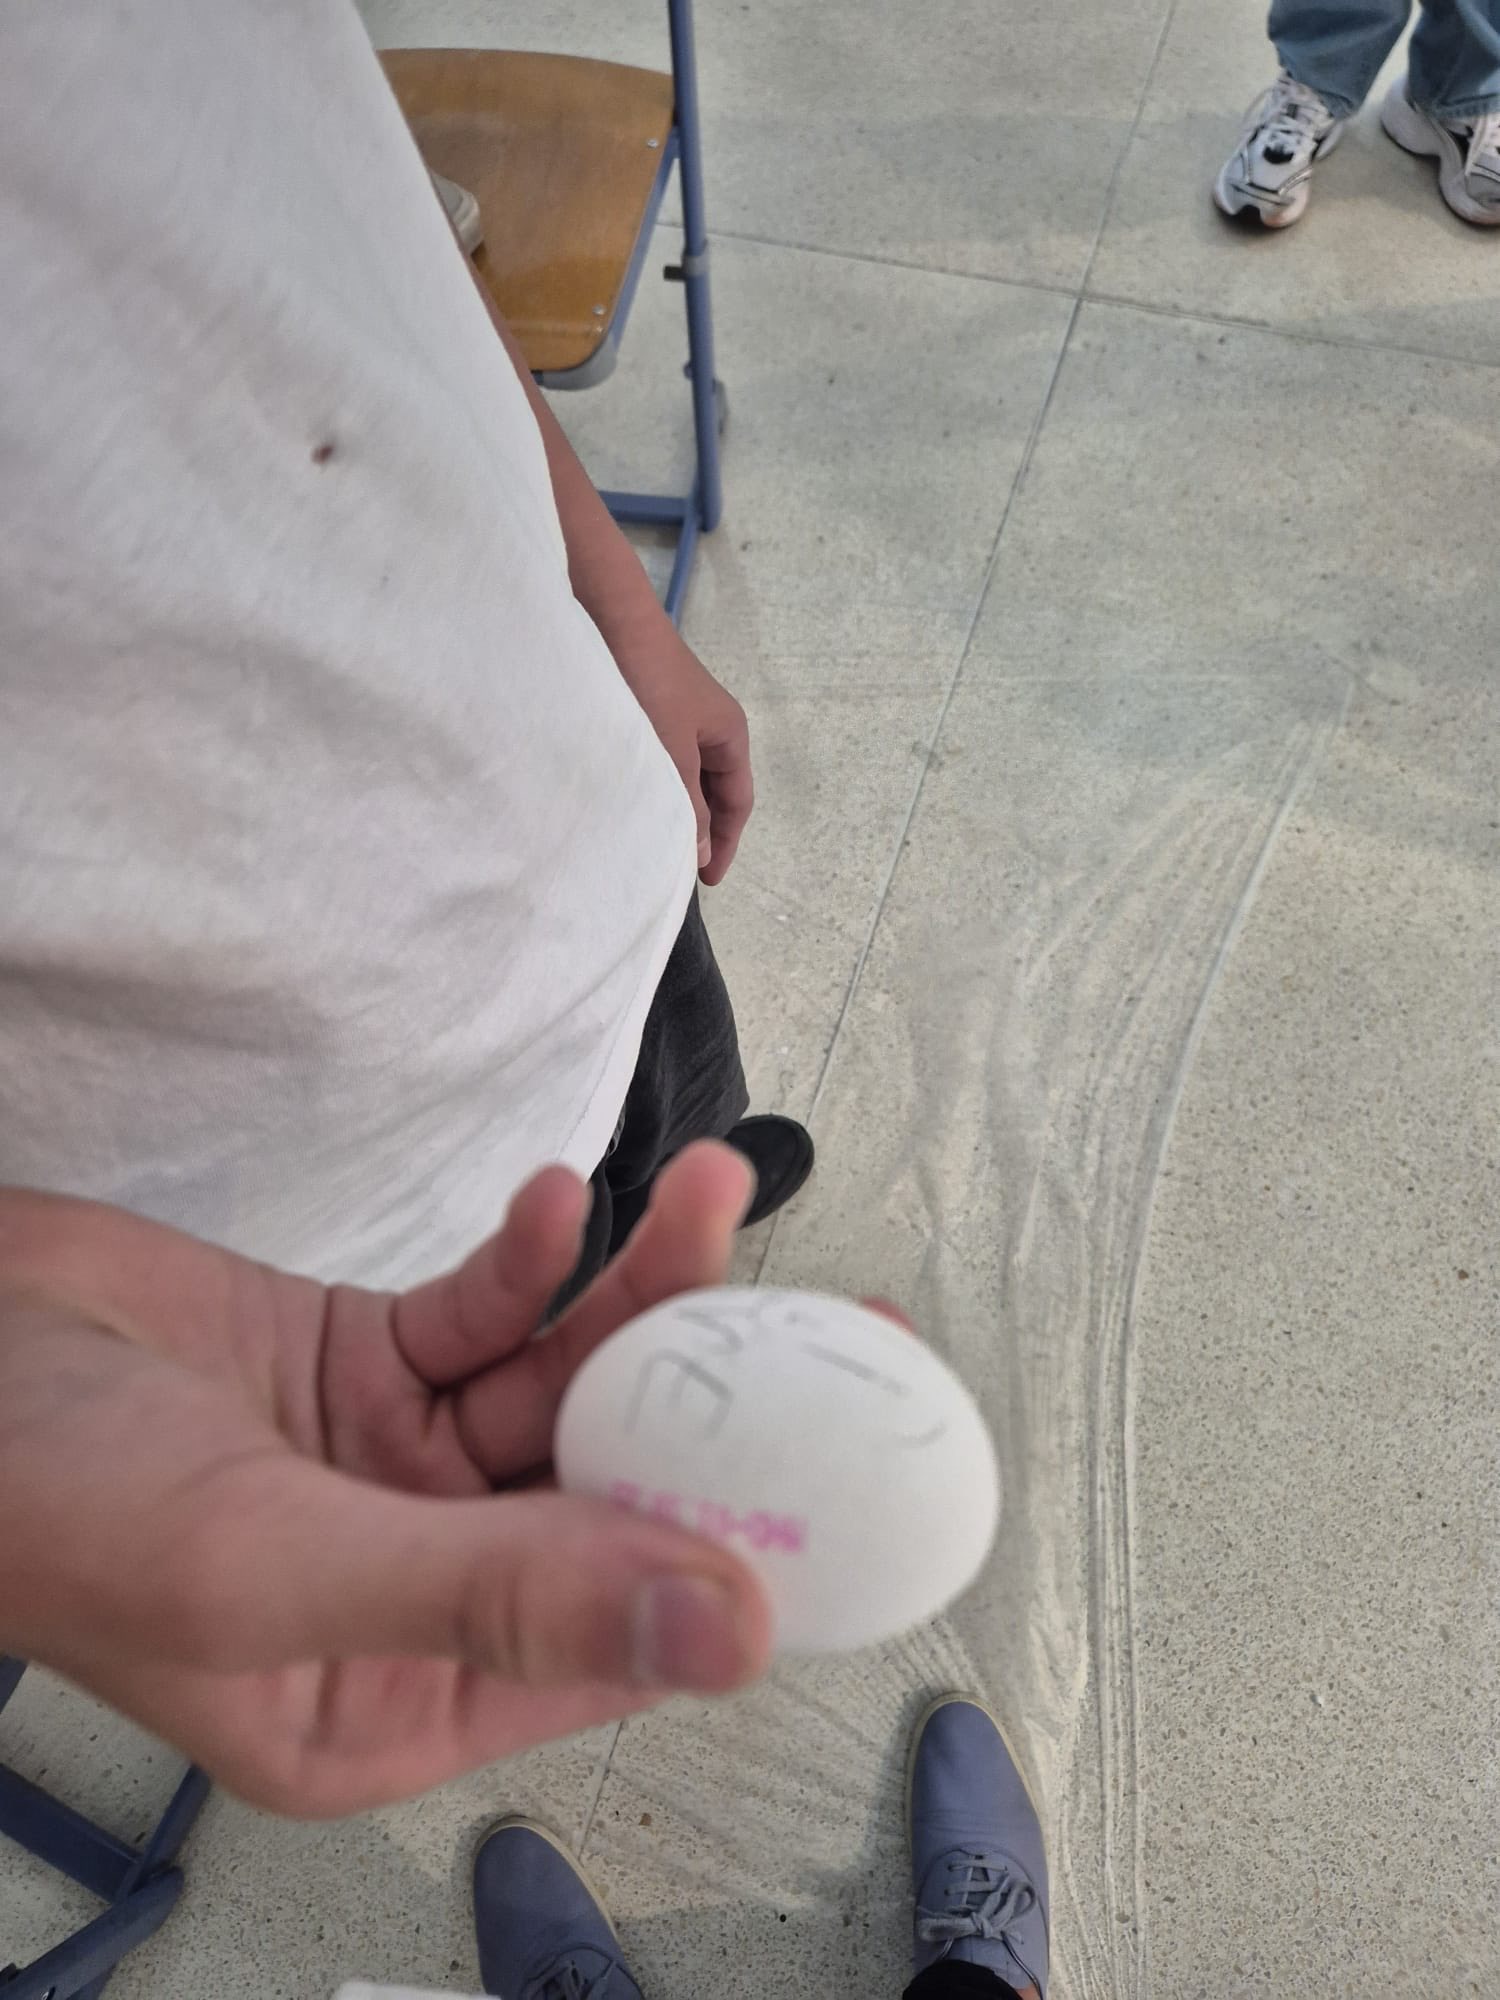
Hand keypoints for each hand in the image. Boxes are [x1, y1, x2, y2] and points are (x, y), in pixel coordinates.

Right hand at [0, 1145, 771, 1816]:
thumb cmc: (57, 1500)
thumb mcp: (279, 1564)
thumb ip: (503, 1594)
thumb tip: (729, 1629)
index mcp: (401, 1698)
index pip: (621, 1642)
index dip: (745, 1556)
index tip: (856, 1466)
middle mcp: (417, 1589)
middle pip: (611, 1494)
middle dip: (713, 1400)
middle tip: (837, 1312)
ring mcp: (397, 1468)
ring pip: (564, 1385)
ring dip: (634, 1296)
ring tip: (704, 1192)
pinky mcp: (371, 1363)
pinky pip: (483, 1315)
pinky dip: (525, 1260)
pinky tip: (552, 1202)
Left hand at [613, 622, 752, 885]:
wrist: (610, 619)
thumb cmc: (649, 683)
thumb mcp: (673, 752)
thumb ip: (687, 804)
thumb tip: (701, 852)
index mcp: (729, 735)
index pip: (738, 802)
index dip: (726, 843)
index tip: (707, 880)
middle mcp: (709, 728)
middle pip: (713, 792)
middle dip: (700, 830)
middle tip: (676, 870)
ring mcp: (678, 718)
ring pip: (682, 778)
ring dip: (672, 809)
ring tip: (651, 843)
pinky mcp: (646, 710)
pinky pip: (658, 762)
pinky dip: (651, 787)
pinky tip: (629, 803)